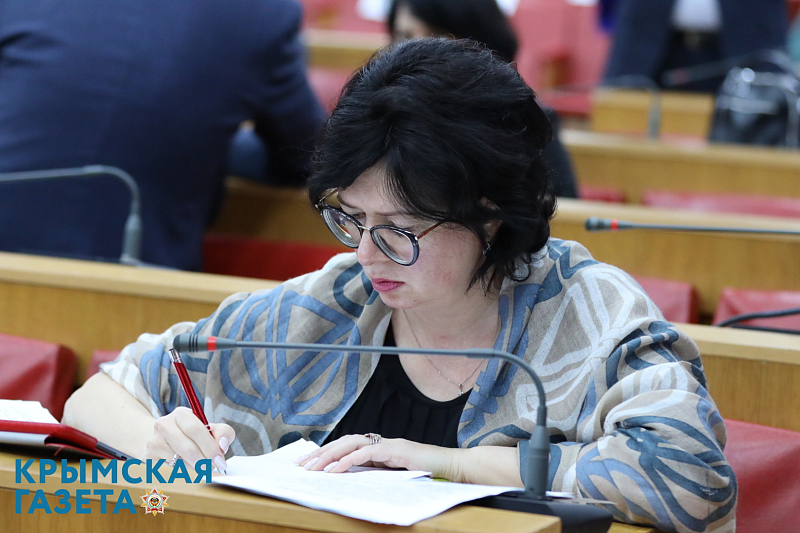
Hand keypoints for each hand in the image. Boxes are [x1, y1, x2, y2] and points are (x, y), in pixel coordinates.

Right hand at [145, 406, 234, 472]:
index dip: (210, 447)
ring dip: (194, 469)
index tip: (220, 460)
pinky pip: (170, 472)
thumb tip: (222, 446)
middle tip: (213, 468)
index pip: (196, 430)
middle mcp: (163, 425)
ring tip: (198, 466)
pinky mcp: (147, 458)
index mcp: (181, 414)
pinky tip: (183, 468)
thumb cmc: (193, 436)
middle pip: (188, 449)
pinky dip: (181, 474)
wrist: (164, 440)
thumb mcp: (210, 429)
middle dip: (204, 462)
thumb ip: (223, 433)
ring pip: (179, 463)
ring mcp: (153, 441)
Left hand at [295, 434, 457, 478]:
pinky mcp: (396, 450)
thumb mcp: (394, 475)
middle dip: (321, 452)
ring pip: (351, 443)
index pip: (346, 446)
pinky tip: (336, 469)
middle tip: (302, 464)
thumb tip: (349, 480)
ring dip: (330, 455)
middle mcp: (380, 442)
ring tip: (314, 467)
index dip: (326, 453)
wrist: (452, 467)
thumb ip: (375, 474)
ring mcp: (388, 444)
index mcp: (378, 448)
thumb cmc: (427, 473)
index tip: (308, 462)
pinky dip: (349, 460)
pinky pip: (366, 453)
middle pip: (343, 441)